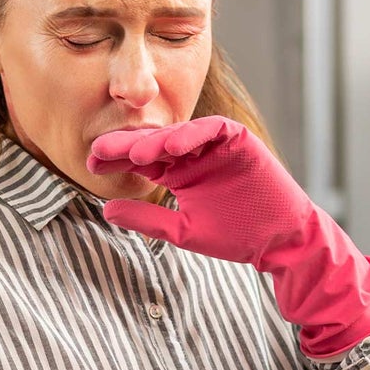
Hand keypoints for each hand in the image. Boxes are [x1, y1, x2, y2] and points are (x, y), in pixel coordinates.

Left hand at [87, 116, 369, 358]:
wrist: (280, 240)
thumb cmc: (235, 235)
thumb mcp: (182, 231)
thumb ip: (146, 220)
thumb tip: (105, 210)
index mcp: (177, 173)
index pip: (140, 161)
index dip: (115, 160)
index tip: (89, 164)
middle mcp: (192, 154)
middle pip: (153, 143)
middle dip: (126, 146)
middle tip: (98, 150)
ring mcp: (215, 146)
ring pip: (180, 133)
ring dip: (158, 139)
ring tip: (134, 152)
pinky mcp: (239, 140)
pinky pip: (213, 129)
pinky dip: (193, 133)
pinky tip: (173, 143)